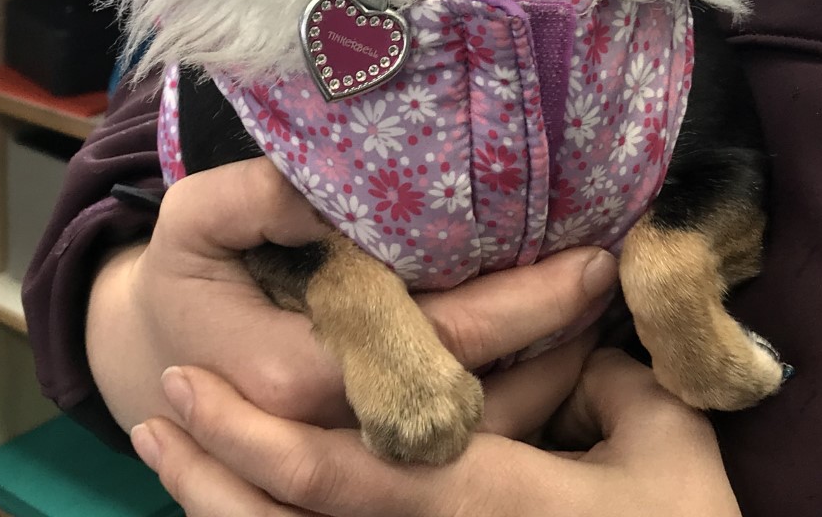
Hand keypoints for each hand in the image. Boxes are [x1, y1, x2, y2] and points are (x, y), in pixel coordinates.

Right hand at [86, 158, 617, 432]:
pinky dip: (525, 397)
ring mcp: (367, 452)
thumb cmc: (188, 277)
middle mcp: (345, 431)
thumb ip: (258, 198)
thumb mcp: (198, 220)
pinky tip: (556, 346)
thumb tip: (330, 180)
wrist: (161, 356)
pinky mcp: (380, 453)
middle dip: (556, 338)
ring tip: (597, 307)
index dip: (520, 304)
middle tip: (608, 274)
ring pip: (485, 431)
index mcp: (303, 374)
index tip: (587, 257)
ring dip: (552, 373)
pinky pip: (472, 440)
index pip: (438, 341)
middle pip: (480, 397)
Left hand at [131, 350, 741, 516]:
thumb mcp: (669, 454)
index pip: (343, 473)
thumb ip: (615, 381)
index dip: (253, 435)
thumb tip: (568, 323)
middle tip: (152, 413)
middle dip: (211, 472)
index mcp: (480, 506)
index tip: (189, 380)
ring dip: (217, 506)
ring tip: (162, 449)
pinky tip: (228, 504)